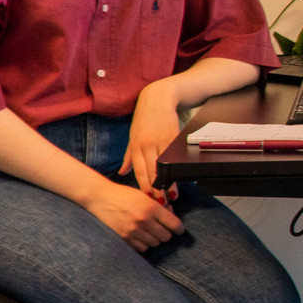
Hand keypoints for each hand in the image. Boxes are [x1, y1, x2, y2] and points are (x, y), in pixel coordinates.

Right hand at [83, 178, 182, 251]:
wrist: (99, 198)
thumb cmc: (123, 195)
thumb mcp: (144, 196)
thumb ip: (158, 208)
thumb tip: (172, 217)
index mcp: (151, 207)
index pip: (174, 225)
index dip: (179, 229)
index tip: (179, 230)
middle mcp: (144, 220)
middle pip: (166, 237)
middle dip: (166, 233)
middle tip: (160, 228)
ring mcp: (133, 231)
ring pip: (155, 244)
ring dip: (154, 239)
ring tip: (148, 231)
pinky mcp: (124, 238)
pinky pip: (142, 248)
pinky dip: (143, 244)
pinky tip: (139, 236)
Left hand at [121, 80, 181, 205]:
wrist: (157, 99)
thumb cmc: (144, 119)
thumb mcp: (132, 137)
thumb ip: (128, 157)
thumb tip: (122, 172)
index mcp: (136, 147)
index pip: (139, 171)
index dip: (144, 186)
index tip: (148, 200)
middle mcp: (147, 144)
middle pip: (151, 171)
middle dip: (156, 189)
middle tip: (161, 204)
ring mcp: (160, 140)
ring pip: (164, 166)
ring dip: (169, 182)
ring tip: (173, 196)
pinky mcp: (173, 136)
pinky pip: (174, 156)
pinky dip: (177, 168)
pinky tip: (181, 178)